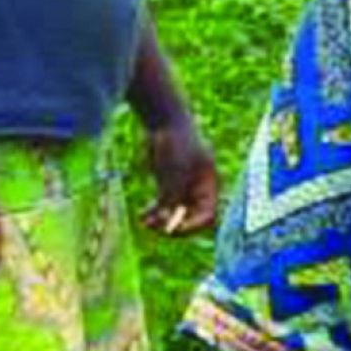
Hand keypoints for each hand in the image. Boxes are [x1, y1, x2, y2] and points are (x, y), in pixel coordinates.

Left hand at [141, 117, 218, 235]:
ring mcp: (183, 189)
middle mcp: (198, 190)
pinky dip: (153, 214)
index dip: (193, 225)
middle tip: (159, 230)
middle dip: (174, 226)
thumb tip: (165, 220)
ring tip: (146, 224)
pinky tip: (142, 217)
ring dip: (161, 222)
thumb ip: (171, 195)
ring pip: (174, 215)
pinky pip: (162, 207)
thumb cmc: (175, 142)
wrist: (163, 120)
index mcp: (209, 186)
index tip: (175, 228)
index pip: (207, 215)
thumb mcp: (174, 170)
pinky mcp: (168, 186)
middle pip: (191, 219)